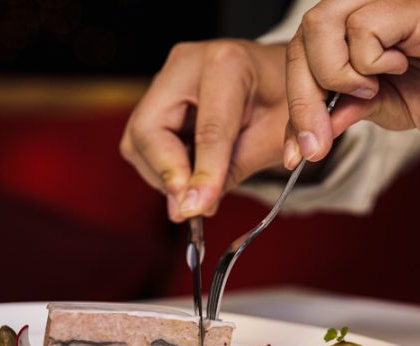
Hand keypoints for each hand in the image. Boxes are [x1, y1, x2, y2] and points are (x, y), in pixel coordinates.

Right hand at [120, 40, 287, 221]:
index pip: (207, 130)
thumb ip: (232, 170)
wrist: (279, 79)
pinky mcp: (159, 99)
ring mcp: (167, 79)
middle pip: (148, 130)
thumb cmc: (281, 103)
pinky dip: (164, 169)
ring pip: (138, 141)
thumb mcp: (272, 139)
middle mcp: (187, 64)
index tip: (196, 209)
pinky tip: (191, 176)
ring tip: (197, 191)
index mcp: (227, 64)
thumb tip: (193, 205)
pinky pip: (143, 144)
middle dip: (166, 174)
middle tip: (188, 206)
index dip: (202, 175)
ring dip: (163, 175)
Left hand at [283, 0, 419, 167]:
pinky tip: (399, 62)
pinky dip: (372, 60)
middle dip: (302, 107)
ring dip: (335, 75)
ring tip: (370, 88)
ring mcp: (369, 2)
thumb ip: (345, 114)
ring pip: (316, 29)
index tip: (294, 157)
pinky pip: (359, 30)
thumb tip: (312, 137)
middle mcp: (349, 14)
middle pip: (296, 50)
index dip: (294, 117)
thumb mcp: (383, 108)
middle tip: (317, 146)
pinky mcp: (393, 1)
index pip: (298, 73)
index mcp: (342, 41)